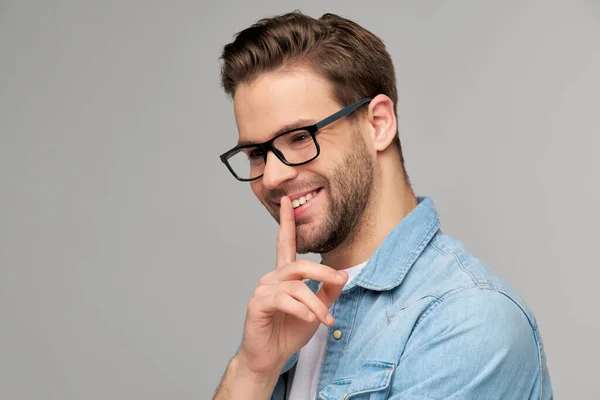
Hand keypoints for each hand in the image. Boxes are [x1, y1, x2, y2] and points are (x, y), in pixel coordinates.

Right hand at [236, 196, 347, 375]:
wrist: (270, 357)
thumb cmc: (289, 332)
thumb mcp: (316, 310)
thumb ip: (327, 292)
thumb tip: (342, 276)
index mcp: (284, 275)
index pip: (285, 243)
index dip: (286, 221)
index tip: (286, 200)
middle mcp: (272, 277)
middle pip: (300, 264)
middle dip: (323, 272)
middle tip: (341, 281)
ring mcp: (263, 289)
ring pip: (296, 285)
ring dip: (316, 302)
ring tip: (326, 319)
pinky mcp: (258, 303)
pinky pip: (284, 300)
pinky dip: (301, 309)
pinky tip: (310, 319)